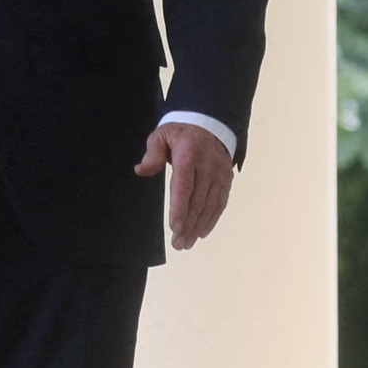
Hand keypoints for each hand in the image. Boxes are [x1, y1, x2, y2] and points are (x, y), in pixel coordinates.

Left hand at [135, 122, 236, 250]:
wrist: (210, 124)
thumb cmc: (180, 133)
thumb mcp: (161, 135)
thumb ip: (152, 153)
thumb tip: (141, 170)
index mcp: (189, 155)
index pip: (184, 186)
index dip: (180, 208)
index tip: (174, 227)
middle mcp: (208, 166)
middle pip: (197, 201)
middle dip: (187, 225)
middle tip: (178, 243)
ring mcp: (220, 174)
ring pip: (209, 205)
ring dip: (198, 227)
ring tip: (187, 243)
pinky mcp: (227, 179)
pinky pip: (220, 203)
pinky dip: (212, 219)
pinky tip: (202, 232)